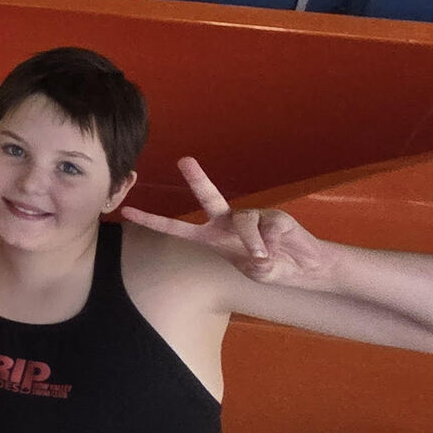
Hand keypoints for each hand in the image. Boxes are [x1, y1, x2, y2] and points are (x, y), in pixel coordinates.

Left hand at [123, 157, 336, 287]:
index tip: (127, 212)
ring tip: (263, 258)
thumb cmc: (272, 267)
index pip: (178, 229)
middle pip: (210, 198)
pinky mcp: (276, 217)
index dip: (153, 221)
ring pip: (245, 223)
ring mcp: (253, 217)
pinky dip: (271, 245)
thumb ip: (255, 264)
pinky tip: (279, 251)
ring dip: (254, 244)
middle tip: (184, 160)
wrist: (306, 268)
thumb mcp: (257, 272)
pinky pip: (269, 229)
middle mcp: (229, 222)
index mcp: (213, 237)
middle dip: (198, 179)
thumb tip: (260, 252)